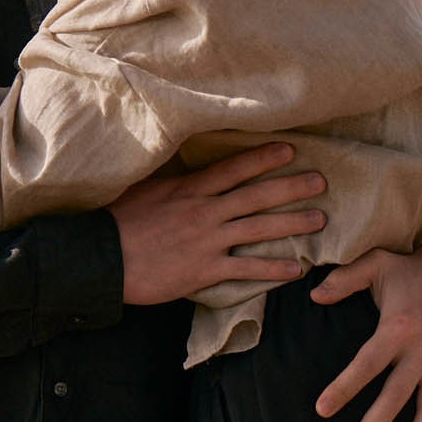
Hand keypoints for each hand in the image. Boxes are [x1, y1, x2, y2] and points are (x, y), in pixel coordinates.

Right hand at [110, 145, 325, 306]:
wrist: (99, 257)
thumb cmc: (116, 221)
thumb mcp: (144, 188)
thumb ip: (171, 179)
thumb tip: (181, 163)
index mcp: (189, 189)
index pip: (234, 169)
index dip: (263, 159)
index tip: (290, 151)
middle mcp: (204, 211)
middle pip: (256, 196)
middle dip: (291, 188)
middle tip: (321, 181)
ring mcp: (207, 240)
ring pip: (258, 229)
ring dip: (292, 224)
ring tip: (319, 220)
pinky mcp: (204, 270)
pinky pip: (246, 268)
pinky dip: (272, 270)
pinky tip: (295, 271)